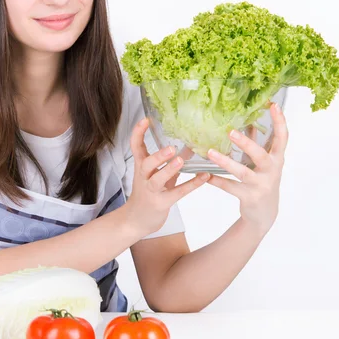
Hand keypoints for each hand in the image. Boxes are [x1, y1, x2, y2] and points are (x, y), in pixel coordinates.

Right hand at [125, 118, 209, 237]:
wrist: (136, 219)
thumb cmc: (147, 194)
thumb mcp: (157, 175)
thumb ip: (170, 161)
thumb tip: (189, 146)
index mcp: (141, 166)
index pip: (135, 146)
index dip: (138, 133)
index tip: (146, 120)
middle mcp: (144, 177)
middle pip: (146, 163)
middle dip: (157, 155)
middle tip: (171, 148)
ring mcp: (151, 190)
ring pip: (158, 179)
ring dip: (169, 169)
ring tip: (181, 161)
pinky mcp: (161, 203)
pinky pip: (176, 193)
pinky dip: (191, 185)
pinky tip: (204, 177)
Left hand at [206, 102, 288, 234]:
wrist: (265, 213)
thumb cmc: (263, 180)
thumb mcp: (264, 161)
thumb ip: (258, 142)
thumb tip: (249, 120)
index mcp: (277, 159)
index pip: (282, 138)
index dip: (280, 122)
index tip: (273, 105)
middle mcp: (272, 171)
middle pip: (262, 155)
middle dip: (247, 144)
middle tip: (230, 132)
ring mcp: (261, 185)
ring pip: (243, 172)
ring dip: (226, 162)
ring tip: (210, 153)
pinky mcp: (250, 197)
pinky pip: (231, 187)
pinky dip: (217, 181)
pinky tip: (205, 176)